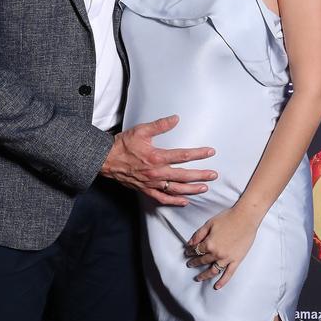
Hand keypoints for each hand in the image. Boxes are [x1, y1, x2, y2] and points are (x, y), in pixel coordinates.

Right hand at [101, 114, 216, 205]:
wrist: (106, 159)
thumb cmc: (123, 144)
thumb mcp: (141, 130)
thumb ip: (160, 125)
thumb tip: (176, 119)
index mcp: (156, 157)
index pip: (183, 155)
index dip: (199, 154)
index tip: (210, 152)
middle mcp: (156, 172)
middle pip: (184, 175)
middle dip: (200, 175)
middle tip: (213, 175)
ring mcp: (151, 183)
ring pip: (176, 189)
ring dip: (192, 189)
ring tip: (204, 188)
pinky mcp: (146, 190)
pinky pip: (162, 198)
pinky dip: (174, 201)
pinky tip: (184, 201)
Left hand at [185, 206, 258, 288]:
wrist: (246, 218)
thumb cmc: (228, 217)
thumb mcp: (209, 223)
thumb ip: (199, 234)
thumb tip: (190, 243)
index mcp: (209, 243)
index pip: (196, 250)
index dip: (190, 251)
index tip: (187, 253)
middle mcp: (217, 253)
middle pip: (202, 260)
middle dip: (194, 262)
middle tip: (189, 264)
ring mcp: (227, 258)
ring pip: (213, 271)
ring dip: (204, 275)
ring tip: (198, 278)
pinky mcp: (236, 260)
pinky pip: (228, 274)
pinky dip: (222, 281)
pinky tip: (217, 286)